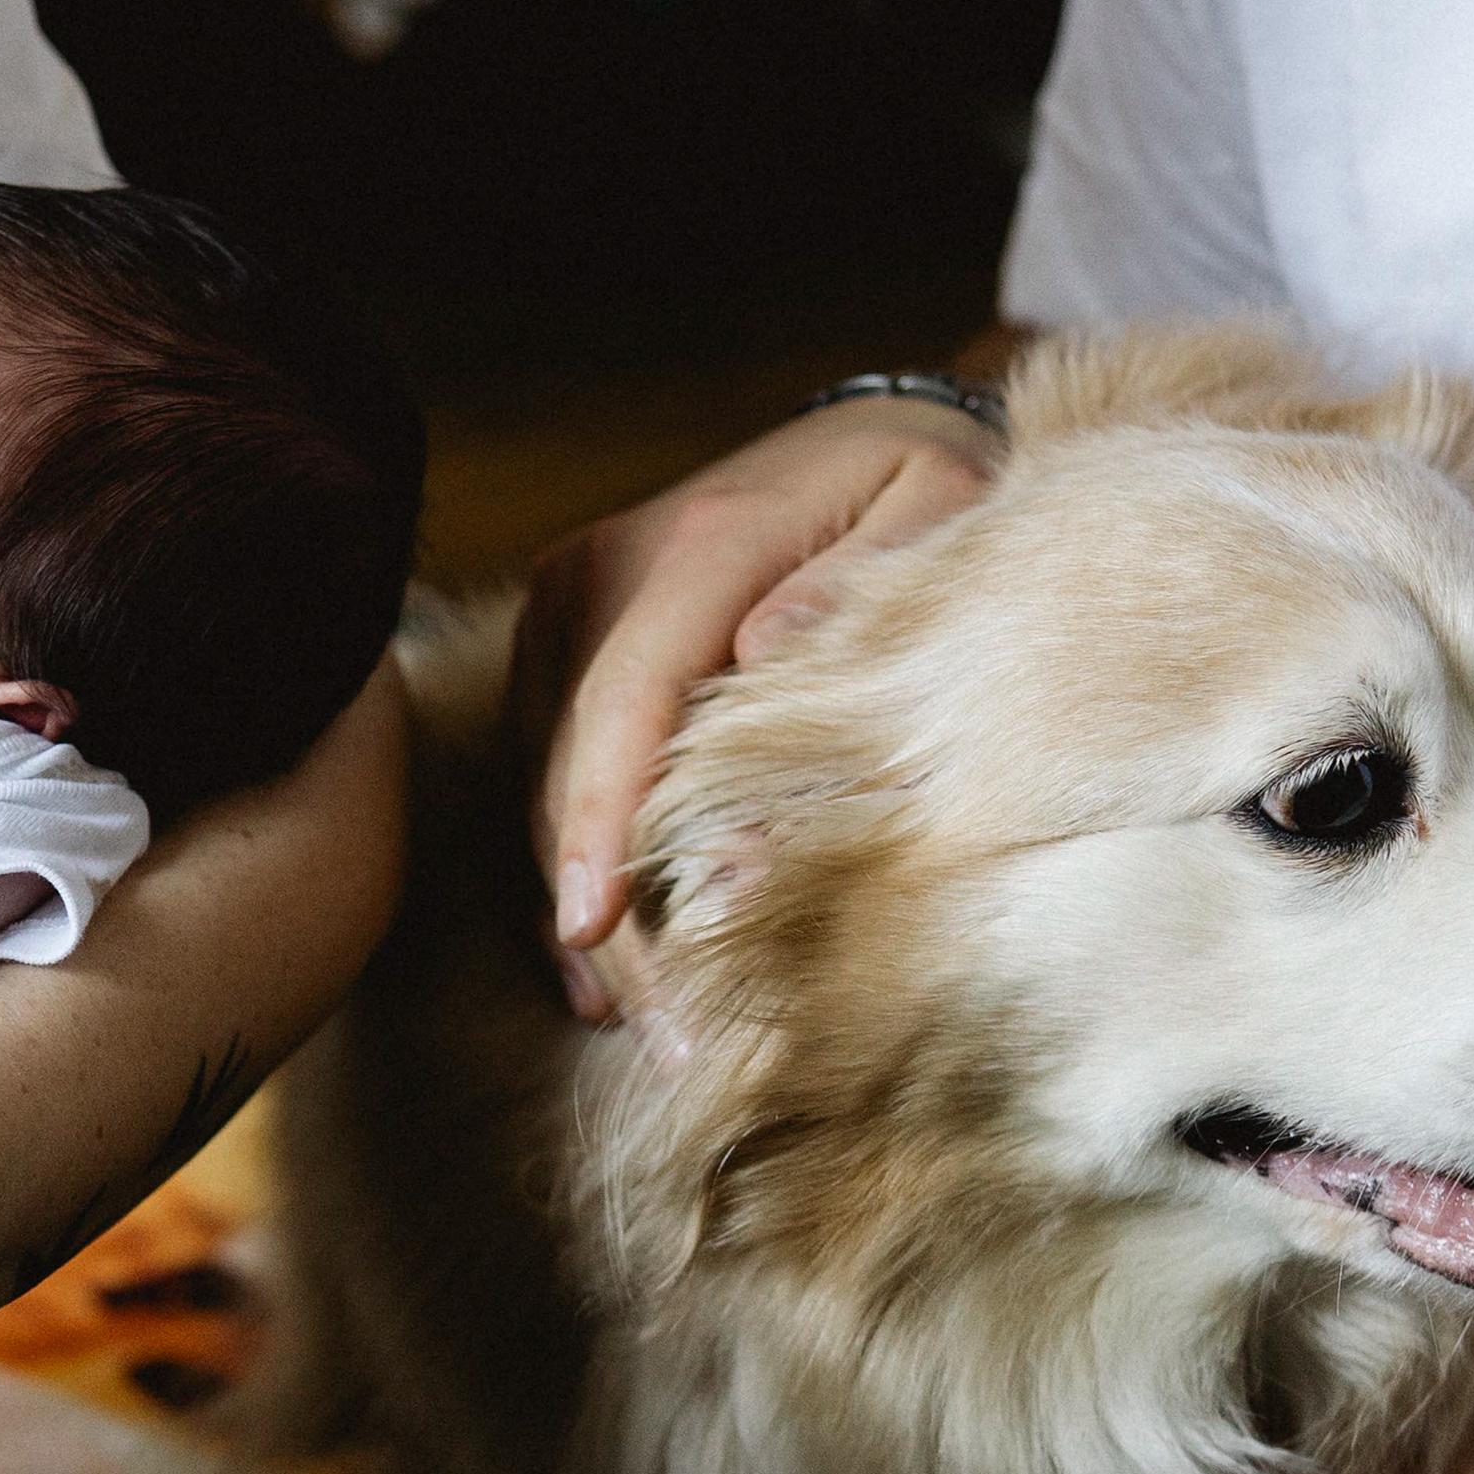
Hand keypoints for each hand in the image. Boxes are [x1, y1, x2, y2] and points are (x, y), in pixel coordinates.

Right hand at [519, 393, 998, 1016]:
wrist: (870, 436)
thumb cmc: (923, 492)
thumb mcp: (935, 515)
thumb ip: (857, 591)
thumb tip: (761, 662)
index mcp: (699, 541)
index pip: (625, 695)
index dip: (601, 819)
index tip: (591, 926)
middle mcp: (602, 570)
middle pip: (573, 764)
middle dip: (607, 911)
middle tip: (671, 1038)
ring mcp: (565, 608)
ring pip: (540, 784)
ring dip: (582, 909)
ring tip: (643, 1025)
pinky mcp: (556, 646)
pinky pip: (538, 773)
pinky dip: (570, 867)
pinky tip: (605, 963)